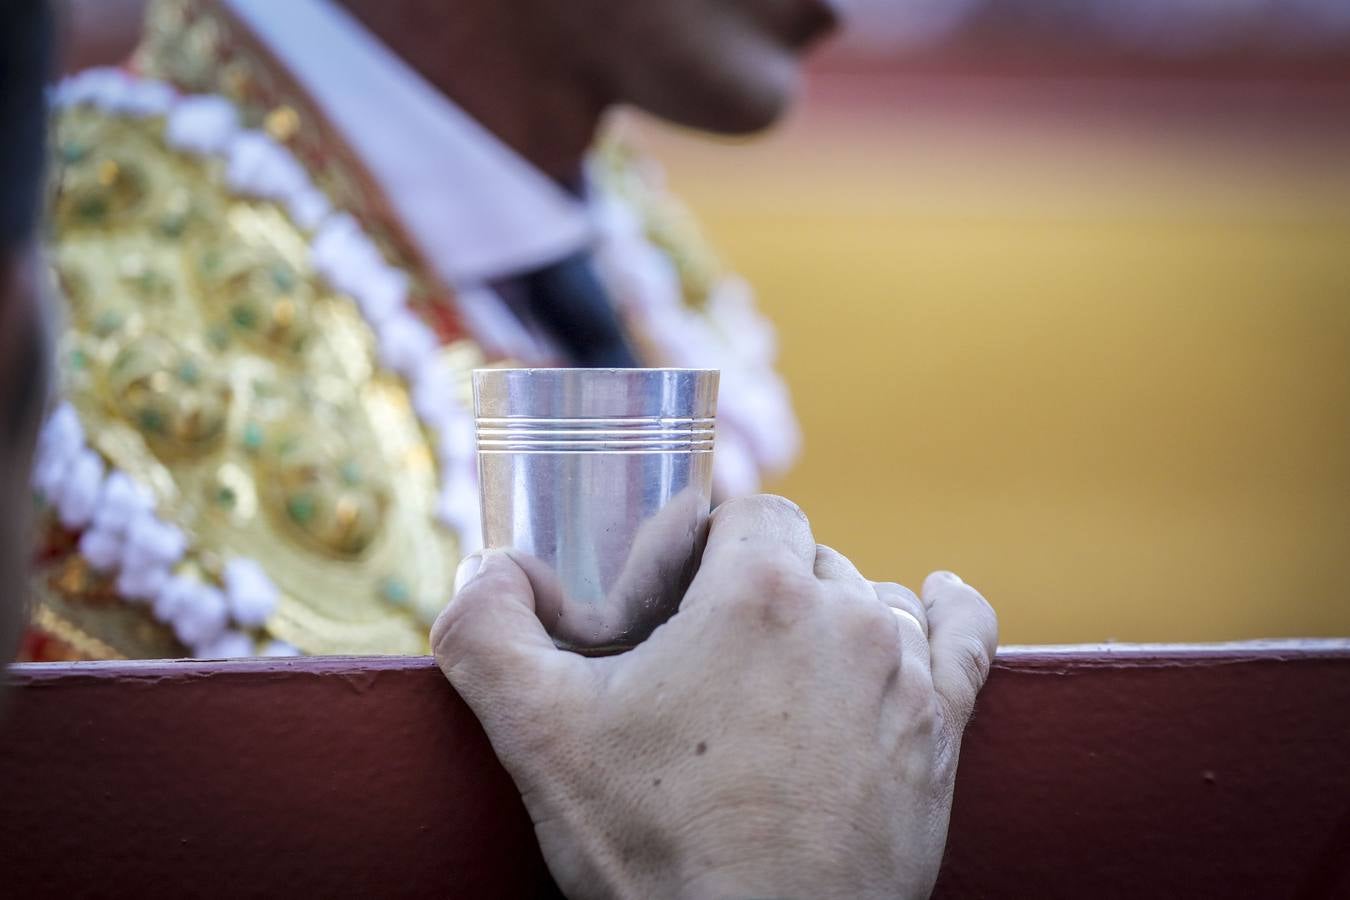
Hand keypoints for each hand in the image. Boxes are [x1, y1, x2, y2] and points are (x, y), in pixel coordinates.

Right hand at [432, 495, 997, 898]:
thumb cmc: (657, 847)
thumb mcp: (539, 735)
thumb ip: (488, 630)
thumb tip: (488, 566)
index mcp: (759, 591)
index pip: (751, 514)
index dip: (712, 543)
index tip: (681, 593)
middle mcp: (847, 616)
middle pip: (808, 557)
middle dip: (761, 585)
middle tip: (715, 652)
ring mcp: (905, 675)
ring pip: (870, 599)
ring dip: (831, 615)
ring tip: (786, 667)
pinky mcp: (943, 733)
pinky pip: (964, 640)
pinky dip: (948, 612)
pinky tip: (937, 596)